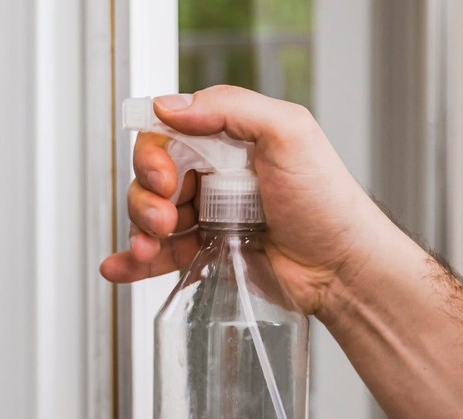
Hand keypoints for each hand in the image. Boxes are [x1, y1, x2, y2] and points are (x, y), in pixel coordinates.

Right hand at [99, 85, 393, 316]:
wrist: (342, 269)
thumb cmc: (327, 202)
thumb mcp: (289, 133)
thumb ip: (231, 108)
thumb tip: (172, 106)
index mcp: (229, 141)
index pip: (168, 136)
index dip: (155, 155)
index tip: (165, 177)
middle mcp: (214, 175)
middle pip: (151, 176)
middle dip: (146, 197)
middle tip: (167, 214)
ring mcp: (207, 216)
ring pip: (148, 216)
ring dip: (138, 229)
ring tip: (151, 245)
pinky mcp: (206, 254)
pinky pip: (159, 256)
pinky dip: (132, 261)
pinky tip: (120, 266)